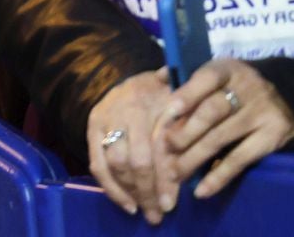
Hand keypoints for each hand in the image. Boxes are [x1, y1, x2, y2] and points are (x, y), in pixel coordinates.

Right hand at [87, 69, 181, 222]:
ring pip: (114, 165)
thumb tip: (202, 140)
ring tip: (144, 211)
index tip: (171, 204)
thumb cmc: (164, 92)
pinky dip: (111, 188)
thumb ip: (188, 119)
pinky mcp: (91, 129)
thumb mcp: (180, 97)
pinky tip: (127, 204)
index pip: (154, 149)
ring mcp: (104, 120)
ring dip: (130, 192)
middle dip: (147, 191)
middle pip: (134, 160)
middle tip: (158, 214)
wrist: (132, 79)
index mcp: (148, 103)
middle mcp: (122, 111)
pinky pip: (97, 164)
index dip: (163, 178)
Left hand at [161, 59, 293, 198]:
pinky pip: (240, 160)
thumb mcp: (222, 75)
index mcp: (228, 69)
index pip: (207, 78)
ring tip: (175, 173)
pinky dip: (219, 177)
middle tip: (166, 148)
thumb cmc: (240, 87)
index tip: (169, 113)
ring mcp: (262, 113)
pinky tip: (202, 190)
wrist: (291, 96)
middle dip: (186, 132)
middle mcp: (247, 88)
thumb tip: (160, 77)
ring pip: (222, 137)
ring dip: (195, 157)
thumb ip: (192, 79)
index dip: (187, 95)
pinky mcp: (273, 136)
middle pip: (212, 111)